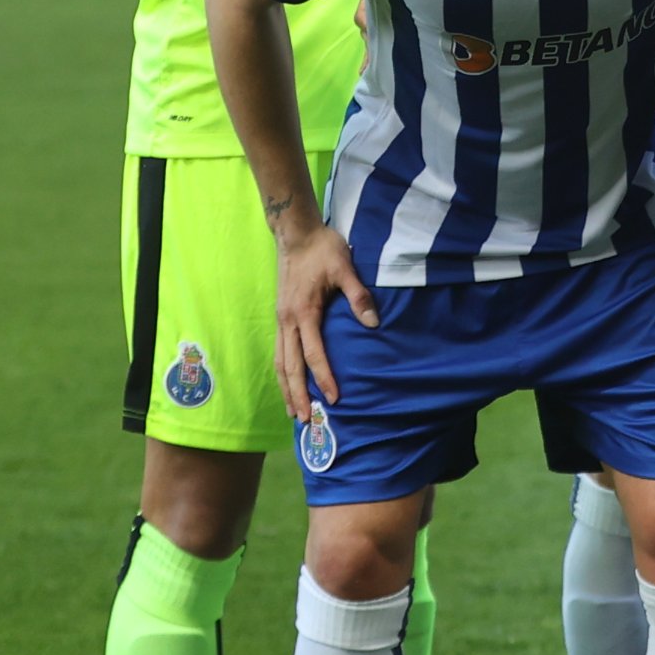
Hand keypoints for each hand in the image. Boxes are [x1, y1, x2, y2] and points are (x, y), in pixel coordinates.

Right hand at [274, 218, 375, 417]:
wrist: (296, 233)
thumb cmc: (323, 249)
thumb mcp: (345, 267)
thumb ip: (359, 296)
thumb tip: (374, 323)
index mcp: (303, 312)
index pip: (314, 354)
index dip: (324, 377)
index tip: (334, 399)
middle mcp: (287, 320)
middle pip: (289, 366)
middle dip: (296, 395)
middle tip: (304, 421)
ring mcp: (281, 319)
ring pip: (280, 362)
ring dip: (286, 388)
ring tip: (293, 411)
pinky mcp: (281, 316)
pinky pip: (280, 351)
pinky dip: (283, 372)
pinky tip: (289, 383)